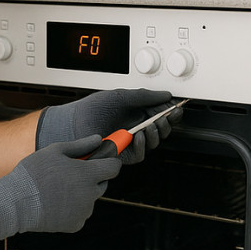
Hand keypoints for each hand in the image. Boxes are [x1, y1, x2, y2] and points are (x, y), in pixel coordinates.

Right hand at [0, 135, 122, 245]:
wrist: (16, 203)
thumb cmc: (33, 173)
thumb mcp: (55, 151)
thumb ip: (81, 145)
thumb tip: (99, 139)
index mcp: (87, 174)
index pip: (114, 167)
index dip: (110, 161)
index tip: (105, 159)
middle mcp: (90, 194)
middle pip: (102, 184)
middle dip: (92, 178)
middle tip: (71, 175)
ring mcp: (84, 211)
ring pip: (89, 200)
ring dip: (80, 194)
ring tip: (57, 190)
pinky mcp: (76, 225)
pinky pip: (79, 214)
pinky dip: (71, 209)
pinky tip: (55, 203)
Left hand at [36, 89, 183, 163]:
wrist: (74, 123)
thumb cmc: (92, 109)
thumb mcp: (120, 96)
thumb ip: (144, 95)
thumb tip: (165, 95)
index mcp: (136, 112)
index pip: (160, 113)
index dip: (170, 111)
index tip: (177, 107)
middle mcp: (134, 127)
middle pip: (161, 129)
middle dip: (167, 122)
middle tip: (167, 117)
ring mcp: (129, 141)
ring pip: (154, 142)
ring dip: (157, 133)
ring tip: (152, 124)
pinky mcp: (123, 154)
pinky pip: (140, 154)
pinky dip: (143, 145)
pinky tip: (139, 135)